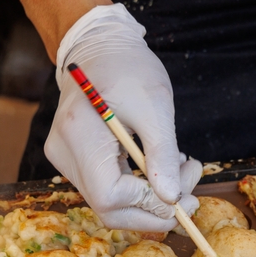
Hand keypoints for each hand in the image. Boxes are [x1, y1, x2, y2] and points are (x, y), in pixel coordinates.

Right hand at [46, 4, 200, 231]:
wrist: (100, 47)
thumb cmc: (129, 69)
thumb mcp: (155, 107)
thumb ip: (162, 155)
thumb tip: (172, 199)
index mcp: (79, 137)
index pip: (110, 196)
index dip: (150, 205)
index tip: (186, 194)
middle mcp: (63, 154)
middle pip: (108, 209)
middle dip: (154, 209)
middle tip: (192, 193)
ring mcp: (65, 159)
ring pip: (110, 204)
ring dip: (152, 198)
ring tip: (182, 170)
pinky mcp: (75, 161)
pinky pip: (108, 189)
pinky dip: (139, 188)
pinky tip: (163, 167)